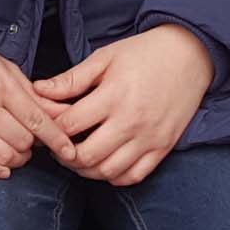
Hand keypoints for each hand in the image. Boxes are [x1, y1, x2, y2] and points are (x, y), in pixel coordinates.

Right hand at [0, 34, 76, 180]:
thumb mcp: (3, 67)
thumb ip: (31, 93)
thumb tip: (61, 113)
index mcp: (0, 85)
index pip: (37, 121)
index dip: (58, 139)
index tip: (70, 150)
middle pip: (22, 141)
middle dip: (33, 146)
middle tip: (30, 142)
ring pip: (2, 156)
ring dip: (16, 160)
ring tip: (16, 153)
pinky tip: (1, 169)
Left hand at [32, 24, 213, 185]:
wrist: (191, 55)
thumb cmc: (144, 53)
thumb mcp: (104, 57)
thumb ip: (71, 79)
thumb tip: (38, 90)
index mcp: (113, 95)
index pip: (70, 125)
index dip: (50, 129)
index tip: (45, 127)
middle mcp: (131, 121)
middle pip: (86, 156)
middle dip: (64, 156)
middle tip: (58, 147)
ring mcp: (149, 138)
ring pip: (108, 171)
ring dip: (86, 170)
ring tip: (78, 157)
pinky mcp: (163, 147)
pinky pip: (134, 176)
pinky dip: (114, 177)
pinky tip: (105, 164)